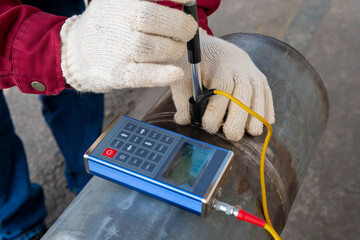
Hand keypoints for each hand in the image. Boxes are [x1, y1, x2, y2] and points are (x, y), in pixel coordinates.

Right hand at [60, 0, 196, 92]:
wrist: (73, 53)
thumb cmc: (106, 28)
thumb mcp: (118, 3)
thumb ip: (146, 1)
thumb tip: (185, 2)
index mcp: (120, 0)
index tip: (188, 0)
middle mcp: (117, 20)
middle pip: (155, 20)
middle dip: (181, 27)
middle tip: (187, 32)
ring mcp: (116, 48)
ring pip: (156, 48)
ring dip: (174, 50)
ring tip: (174, 49)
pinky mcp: (117, 73)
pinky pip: (144, 74)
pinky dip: (162, 74)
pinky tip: (175, 73)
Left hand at [171, 32, 274, 140]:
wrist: (212, 46)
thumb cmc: (195, 65)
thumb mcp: (182, 76)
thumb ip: (182, 98)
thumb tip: (184, 120)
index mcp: (218, 66)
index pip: (221, 90)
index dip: (216, 112)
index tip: (208, 126)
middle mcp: (239, 67)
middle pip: (245, 93)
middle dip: (240, 118)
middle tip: (232, 135)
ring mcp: (252, 72)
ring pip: (260, 94)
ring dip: (257, 116)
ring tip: (250, 132)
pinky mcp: (260, 77)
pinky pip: (267, 95)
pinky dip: (267, 110)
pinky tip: (261, 123)